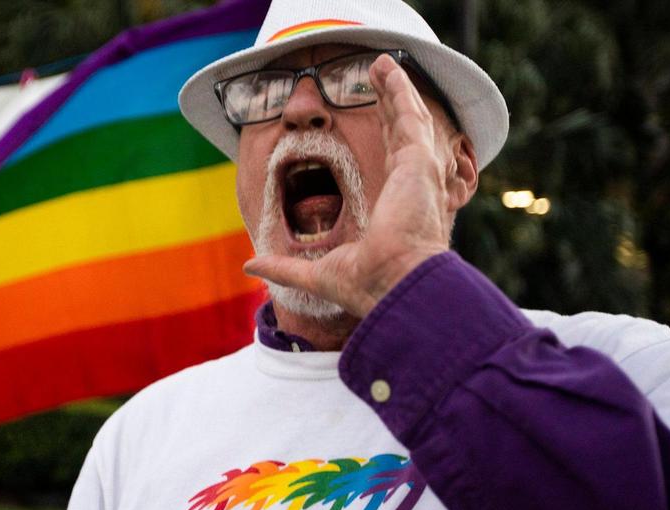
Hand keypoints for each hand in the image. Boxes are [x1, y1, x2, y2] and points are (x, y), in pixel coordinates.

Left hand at [244, 53, 453, 318]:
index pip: (390, 163)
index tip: (373, 120)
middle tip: (381, 81)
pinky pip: (409, 114)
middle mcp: (413, 187)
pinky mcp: (418, 161)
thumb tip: (249, 265)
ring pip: (408, 119)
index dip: (383, 138)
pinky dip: (400, 89)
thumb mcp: (315, 271)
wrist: (394, 286)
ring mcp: (419, 172)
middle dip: (391, 106)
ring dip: (396, 91)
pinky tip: (388, 66)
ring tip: (384, 64)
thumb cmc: (367, 285)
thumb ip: (284, 265)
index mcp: (395, 208)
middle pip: (401, 135)